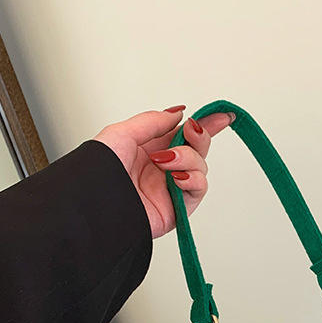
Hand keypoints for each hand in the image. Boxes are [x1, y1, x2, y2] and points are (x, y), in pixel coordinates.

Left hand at [94, 105, 234, 238]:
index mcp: (149, 148)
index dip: (204, 124)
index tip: (222, 115)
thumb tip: (178, 114)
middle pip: (197, 148)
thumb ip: (152, 121)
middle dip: (201, 136)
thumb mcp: (121, 134)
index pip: (183, 133)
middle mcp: (163, 167)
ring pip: (200, 166)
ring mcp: (172, 186)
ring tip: (166, 162)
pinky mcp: (179, 206)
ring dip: (188, 159)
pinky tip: (177, 178)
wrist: (98, 207)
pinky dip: (193, 179)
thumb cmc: (99, 174)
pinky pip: (199, 188)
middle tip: (192, 132)